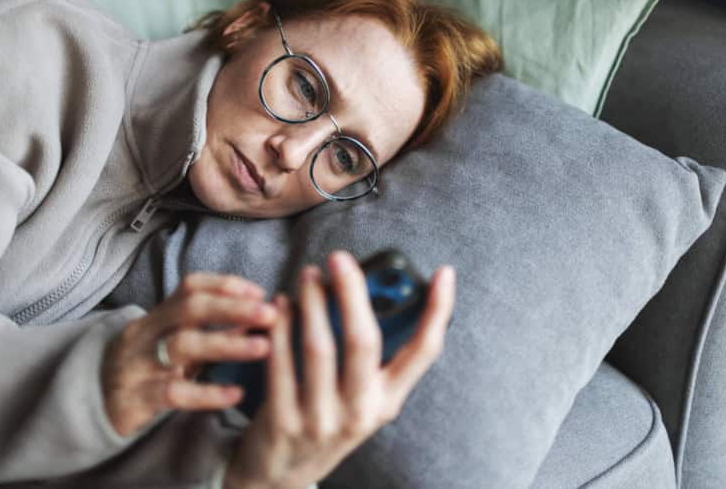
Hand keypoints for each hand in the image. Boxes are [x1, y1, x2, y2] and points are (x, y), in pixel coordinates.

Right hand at [101, 272, 277, 436]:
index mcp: (157, 315)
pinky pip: (174, 393)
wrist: (91, 405)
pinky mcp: (136, 399)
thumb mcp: (173, 345)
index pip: (190, 286)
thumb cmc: (145, 369)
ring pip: (183, 346)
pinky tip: (235, 394)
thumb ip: (211, 331)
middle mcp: (146, 333)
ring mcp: (139, 365)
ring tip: (264, 348)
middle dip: (233, 308)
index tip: (260, 292)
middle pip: (190, 309)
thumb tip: (256, 316)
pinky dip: (208, 393)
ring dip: (228, 344)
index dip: (226, 285)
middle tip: (270, 313)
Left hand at [223, 250, 455, 488]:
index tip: (444, 273)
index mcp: (387, 401)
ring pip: (319, 347)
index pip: (424, 353)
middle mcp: (360, 412)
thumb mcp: (359, 396)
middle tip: (340, 258)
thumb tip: (369, 290)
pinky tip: (281, 304)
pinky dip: (281, 327)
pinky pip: (281, 363)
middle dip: (353, 292)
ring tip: (308, 274)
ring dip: (313, 302)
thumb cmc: (325, 418)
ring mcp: (321, 420)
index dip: (438, 312)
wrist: (282, 473)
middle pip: (363, 341)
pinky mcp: (283, 422)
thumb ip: (368, 356)